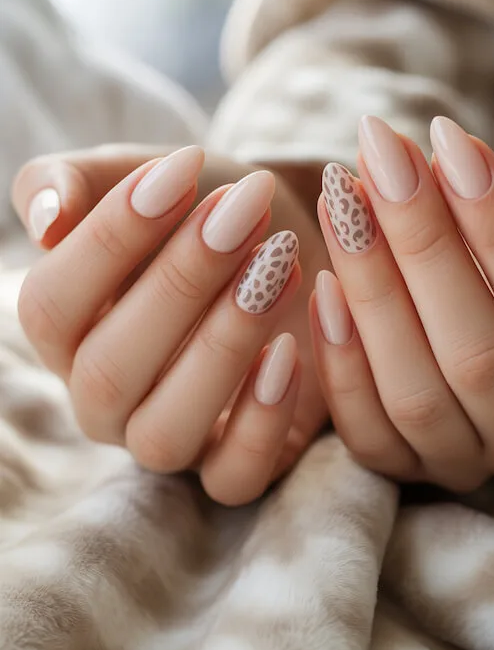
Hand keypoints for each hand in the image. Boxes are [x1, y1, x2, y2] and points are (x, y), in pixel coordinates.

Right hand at [13, 146, 307, 504]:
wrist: (281, 229)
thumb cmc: (198, 202)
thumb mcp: (136, 174)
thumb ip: (72, 182)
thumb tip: (46, 218)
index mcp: (63, 331)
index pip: (51, 305)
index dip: (110, 238)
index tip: (182, 170)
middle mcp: (102, 398)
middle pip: (109, 371)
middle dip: (179, 285)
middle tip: (242, 212)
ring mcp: (167, 435)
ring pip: (164, 432)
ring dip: (222, 346)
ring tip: (276, 266)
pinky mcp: (235, 461)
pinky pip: (233, 479)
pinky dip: (261, 421)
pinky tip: (292, 350)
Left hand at [310, 115, 493, 491]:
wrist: (479, 303)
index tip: (448, 140)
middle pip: (476, 356)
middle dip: (423, 245)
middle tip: (379, 158)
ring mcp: (462, 461)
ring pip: (414, 393)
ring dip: (371, 288)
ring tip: (341, 200)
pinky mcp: (399, 466)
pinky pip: (364, 428)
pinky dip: (340, 356)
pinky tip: (321, 279)